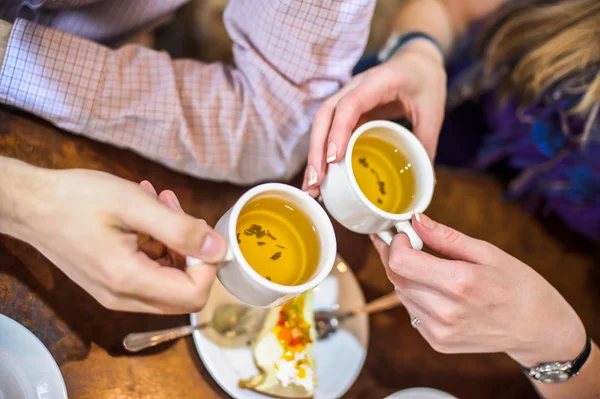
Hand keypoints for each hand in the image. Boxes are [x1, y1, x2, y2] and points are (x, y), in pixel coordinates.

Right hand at [12, 167, 226, 313]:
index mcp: (130, 281)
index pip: (194, 295)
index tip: (196, 228)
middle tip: (176, 211)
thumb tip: (219, 249)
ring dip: (174, 244)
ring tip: (160, 203)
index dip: (206, 264)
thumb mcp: (134, 205)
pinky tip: (147, 214)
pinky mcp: (111, 284)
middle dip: (191, 252)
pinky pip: (150, 275)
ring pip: (169, 282)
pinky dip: (157, 246)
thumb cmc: (76, 199)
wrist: (29, 205)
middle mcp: (123, 299)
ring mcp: (116, 294)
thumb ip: (180, 229)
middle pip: (184, 293)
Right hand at [302, 39, 446, 196]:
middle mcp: (355, 87)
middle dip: (316, 149)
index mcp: (379, 82)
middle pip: (325, 115)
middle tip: (315, 181)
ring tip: (313, 186)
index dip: (339, 130)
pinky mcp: (346, 111)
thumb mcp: (433, 111)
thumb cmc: (424, 82)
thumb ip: (426, 142)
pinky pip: (329, 130)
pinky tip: (322, 176)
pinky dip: (323, 152)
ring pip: (321, 123)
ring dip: (314, 154)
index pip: (350, 103)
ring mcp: (346, 97)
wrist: (417, 63)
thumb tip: (424, 180)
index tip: (333, 158)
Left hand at [370, 213, 586, 366]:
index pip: (400, 262)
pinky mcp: (438, 343)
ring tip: (429, 268)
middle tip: (407, 243)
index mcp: (459, 283)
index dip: (395, 244)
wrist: (538, 330)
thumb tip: (415, 220)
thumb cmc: (519, 286)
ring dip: (406, 277)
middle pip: (396, 278)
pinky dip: (416, 297)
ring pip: (401, 294)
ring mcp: (440, 331)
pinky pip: (412, 312)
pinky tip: (438, 291)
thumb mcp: (488, 252)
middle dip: (395, 256)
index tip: (404, 234)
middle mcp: (445, 312)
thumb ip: (446, 237)